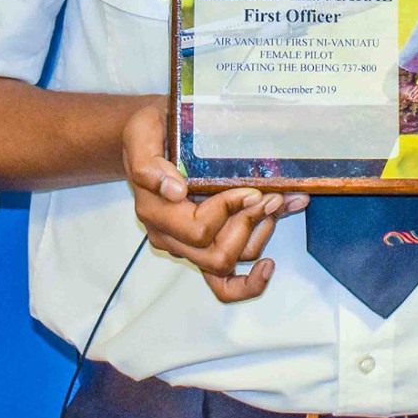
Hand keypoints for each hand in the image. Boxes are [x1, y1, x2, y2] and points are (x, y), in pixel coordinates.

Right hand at [121, 102, 307, 302]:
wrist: (153, 137)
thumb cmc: (150, 133)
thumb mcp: (141, 133)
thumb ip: (149, 162)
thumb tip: (174, 190)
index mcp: (155, 212)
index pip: (200, 229)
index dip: (230, 212)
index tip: (251, 189)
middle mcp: (170, 236)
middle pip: (218, 256)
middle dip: (251, 225)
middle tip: (271, 196)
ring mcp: (187, 247)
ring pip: (229, 264)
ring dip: (259, 236)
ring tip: (276, 204)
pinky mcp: (203, 249)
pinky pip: (223, 284)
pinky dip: (247, 284)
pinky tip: (268, 267)